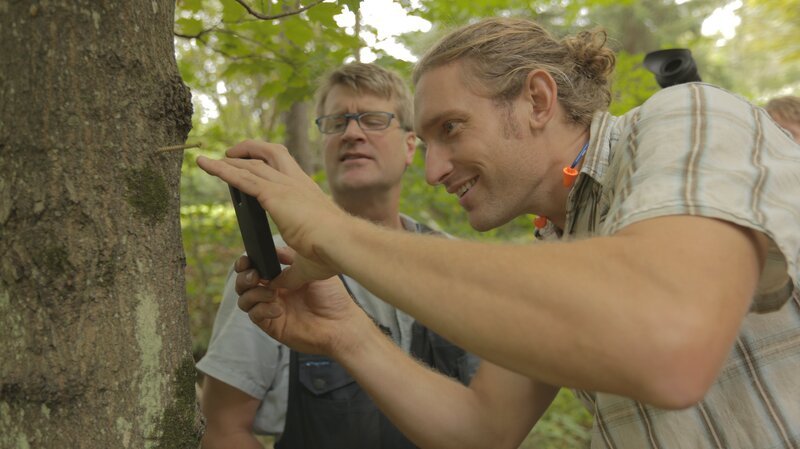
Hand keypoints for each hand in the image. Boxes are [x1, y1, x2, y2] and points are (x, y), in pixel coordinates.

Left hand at [197, 140, 347, 286]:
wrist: (341, 243)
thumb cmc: (333, 253)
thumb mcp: (308, 263)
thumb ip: (291, 272)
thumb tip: (280, 283)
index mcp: (307, 193)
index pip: (285, 168)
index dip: (268, 163)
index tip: (255, 165)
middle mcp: (296, 182)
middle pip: (270, 153)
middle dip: (249, 150)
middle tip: (231, 153)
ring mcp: (285, 185)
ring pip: (251, 163)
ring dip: (229, 160)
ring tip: (209, 161)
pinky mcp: (273, 194)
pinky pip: (241, 177)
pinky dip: (221, 169)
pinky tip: (206, 165)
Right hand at [233, 254, 368, 355]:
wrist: (342, 323)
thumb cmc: (332, 297)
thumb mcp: (312, 268)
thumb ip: (291, 258)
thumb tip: (273, 249)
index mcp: (281, 278)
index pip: (255, 268)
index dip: (247, 263)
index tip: (248, 259)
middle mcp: (273, 292)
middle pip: (244, 283)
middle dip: (244, 277)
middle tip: (256, 276)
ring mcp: (271, 309)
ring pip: (244, 299)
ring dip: (254, 293)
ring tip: (273, 293)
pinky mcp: (272, 325)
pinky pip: (255, 316)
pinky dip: (262, 309)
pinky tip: (278, 308)